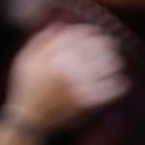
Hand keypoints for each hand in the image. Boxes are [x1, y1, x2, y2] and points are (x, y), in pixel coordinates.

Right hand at [3, 19, 124, 131]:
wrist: (28, 120)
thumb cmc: (26, 88)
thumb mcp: (25, 61)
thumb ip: (40, 41)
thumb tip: (60, 25)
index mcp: (52, 57)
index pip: (79, 36)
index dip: (91, 32)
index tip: (96, 32)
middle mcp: (66, 69)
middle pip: (97, 48)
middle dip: (107, 44)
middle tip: (112, 44)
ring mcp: (77, 85)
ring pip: (107, 66)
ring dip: (114, 62)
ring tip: (117, 62)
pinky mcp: (85, 102)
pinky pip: (109, 89)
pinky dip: (117, 84)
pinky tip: (120, 82)